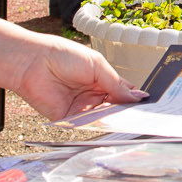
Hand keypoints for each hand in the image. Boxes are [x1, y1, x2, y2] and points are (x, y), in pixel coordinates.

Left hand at [12, 35, 144, 120]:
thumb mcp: (97, 65)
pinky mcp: (70, 119)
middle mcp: (94, 95)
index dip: (134, 98)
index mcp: (102, 79)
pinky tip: (107, 122)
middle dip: (127, 111)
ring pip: (104, 118)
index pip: (123, 92)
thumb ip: (116, 83)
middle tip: (141, 114)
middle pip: (116, 107)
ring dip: (114, 119)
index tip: (147, 104)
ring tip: (127, 117)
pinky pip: (87, 125)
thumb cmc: (62, 56)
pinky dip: (97, 125)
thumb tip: (137, 97)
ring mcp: (83, 107)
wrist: (34, 63)